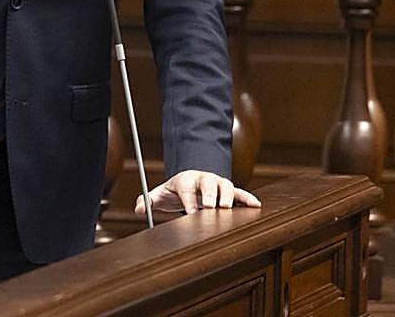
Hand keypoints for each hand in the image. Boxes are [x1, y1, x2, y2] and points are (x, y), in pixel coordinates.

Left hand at [135, 170, 261, 215]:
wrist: (191, 181)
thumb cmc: (176, 190)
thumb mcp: (160, 194)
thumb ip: (148, 201)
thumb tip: (138, 208)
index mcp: (184, 180)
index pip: (186, 189)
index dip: (189, 201)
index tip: (191, 214)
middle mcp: (203, 179)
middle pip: (207, 184)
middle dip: (209, 195)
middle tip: (210, 208)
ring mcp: (217, 183)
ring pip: (225, 185)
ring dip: (227, 196)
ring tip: (227, 208)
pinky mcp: (229, 190)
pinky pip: (240, 193)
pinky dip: (247, 198)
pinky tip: (256, 205)